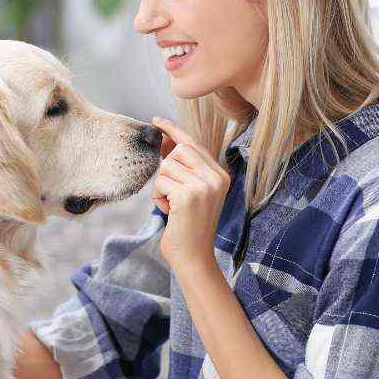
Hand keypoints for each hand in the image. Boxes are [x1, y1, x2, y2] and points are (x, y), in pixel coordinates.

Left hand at [151, 117, 230, 272]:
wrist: (194, 258)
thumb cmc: (188, 226)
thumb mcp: (191, 192)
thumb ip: (183, 167)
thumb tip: (166, 140)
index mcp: (220, 174)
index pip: (193, 143)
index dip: (174, 130)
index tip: (157, 121)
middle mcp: (216, 177)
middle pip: (178, 150)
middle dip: (166, 169)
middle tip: (170, 191)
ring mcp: (204, 185)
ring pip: (166, 166)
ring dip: (161, 186)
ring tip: (172, 204)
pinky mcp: (189, 195)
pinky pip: (160, 182)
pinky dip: (158, 197)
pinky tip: (169, 211)